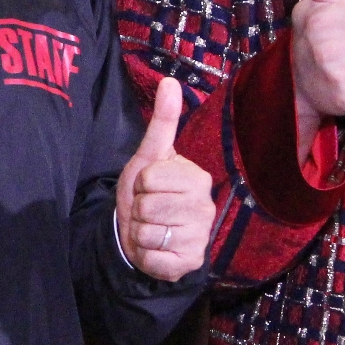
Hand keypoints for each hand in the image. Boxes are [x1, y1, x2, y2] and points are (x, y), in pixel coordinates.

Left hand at [116, 78, 215, 281]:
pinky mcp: (190, 264)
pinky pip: (154, 259)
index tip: (149, 187)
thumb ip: (162, 122)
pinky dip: (146, 256)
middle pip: (148, 206)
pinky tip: (155, 250)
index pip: (150, 178)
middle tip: (148, 211)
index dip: (141, 184)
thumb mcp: (149, 156)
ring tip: (151, 229)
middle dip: (139, 209)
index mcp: (197, 178)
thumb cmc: (147, 192)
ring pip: (149, 233)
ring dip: (140, 233)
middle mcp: (205, 208)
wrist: (144, 233)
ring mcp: (200, 238)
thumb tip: (170, 81)